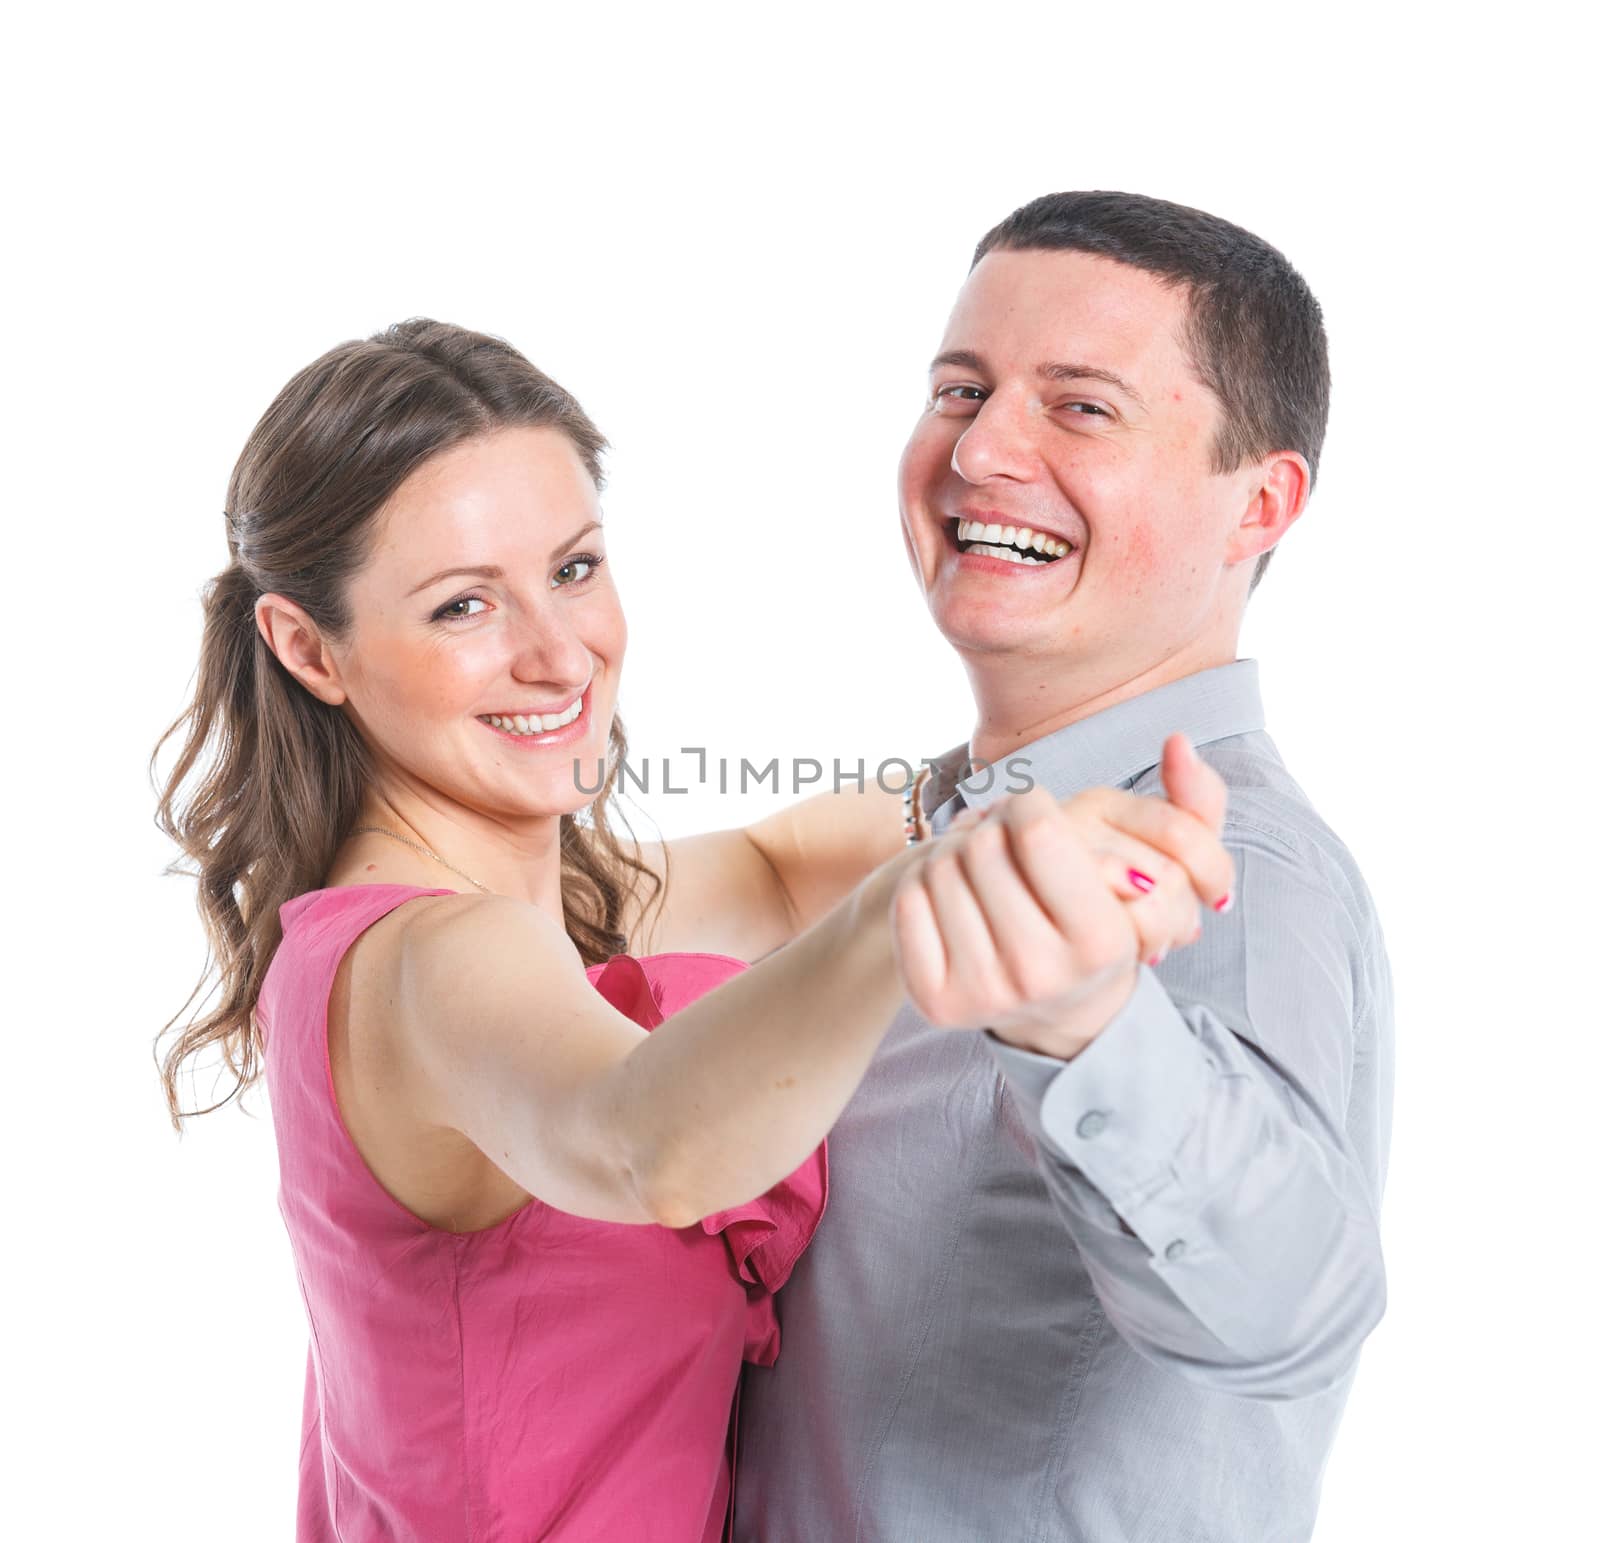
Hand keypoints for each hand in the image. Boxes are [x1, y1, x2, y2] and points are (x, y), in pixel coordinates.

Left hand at [890, 734, 1232, 1058]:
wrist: (1052, 1004)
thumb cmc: (1101, 915)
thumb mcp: (1164, 862)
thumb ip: (1194, 799)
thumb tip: (1178, 741)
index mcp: (1102, 941)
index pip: (1037, 829)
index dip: (1027, 802)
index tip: (1031, 807)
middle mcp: (1042, 975)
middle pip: (982, 846)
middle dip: (990, 826)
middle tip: (1001, 836)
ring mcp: (984, 994)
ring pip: (940, 869)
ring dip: (955, 851)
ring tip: (979, 864)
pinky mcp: (937, 1002)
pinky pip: (909, 902)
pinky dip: (923, 882)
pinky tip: (952, 895)